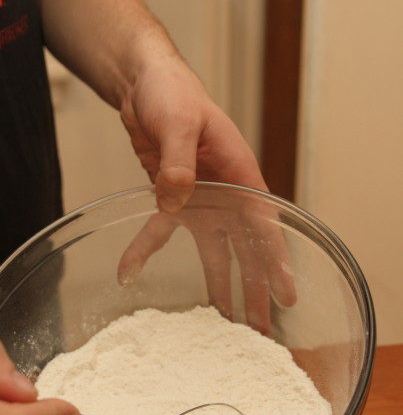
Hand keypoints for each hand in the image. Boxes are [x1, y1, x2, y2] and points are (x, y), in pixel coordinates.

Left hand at [119, 58, 295, 331]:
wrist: (145, 84)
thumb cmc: (173, 93)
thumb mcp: (178, 121)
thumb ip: (177, 164)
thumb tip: (175, 203)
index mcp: (240, 174)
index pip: (264, 225)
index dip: (275, 262)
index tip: (285, 295)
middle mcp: (226, 194)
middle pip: (246, 249)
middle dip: (255, 289)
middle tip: (262, 329)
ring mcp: (201, 201)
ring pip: (215, 252)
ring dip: (220, 286)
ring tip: (227, 322)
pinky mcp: (173, 200)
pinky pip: (160, 233)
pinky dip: (143, 252)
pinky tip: (128, 273)